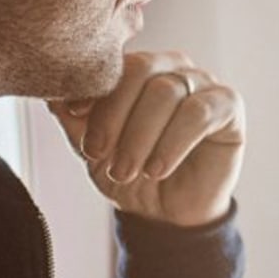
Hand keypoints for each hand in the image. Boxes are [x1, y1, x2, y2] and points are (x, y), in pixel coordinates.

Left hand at [47, 51, 243, 226]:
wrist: (167, 214)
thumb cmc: (131, 172)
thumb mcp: (93, 146)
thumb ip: (74, 117)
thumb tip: (49, 90)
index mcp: (139, 67)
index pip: (115, 63)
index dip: (94, 89)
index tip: (74, 115)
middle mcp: (172, 66)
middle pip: (141, 70)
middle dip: (114, 116)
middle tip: (98, 154)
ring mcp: (204, 82)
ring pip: (168, 92)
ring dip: (140, 136)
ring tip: (127, 171)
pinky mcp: (229, 105)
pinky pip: (199, 111)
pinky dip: (173, 142)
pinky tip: (157, 168)